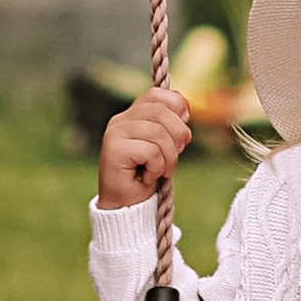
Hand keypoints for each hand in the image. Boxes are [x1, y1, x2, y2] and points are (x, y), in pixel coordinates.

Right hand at [98, 84, 190, 206]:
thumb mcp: (165, 146)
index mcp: (132, 115)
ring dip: (169, 157)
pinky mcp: (113, 150)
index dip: (177, 106)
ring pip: (157, 132)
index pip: (156, 95)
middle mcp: (120, 120)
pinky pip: (150, 151)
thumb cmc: (146, 175)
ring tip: (162, 171)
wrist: (126, 205)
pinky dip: (157, 167)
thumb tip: (186, 112)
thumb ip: (171, 126)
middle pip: (161, 111)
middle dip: (178, 134)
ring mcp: (115, 134)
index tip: (184, 125)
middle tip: (178, 153)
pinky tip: (148, 176)